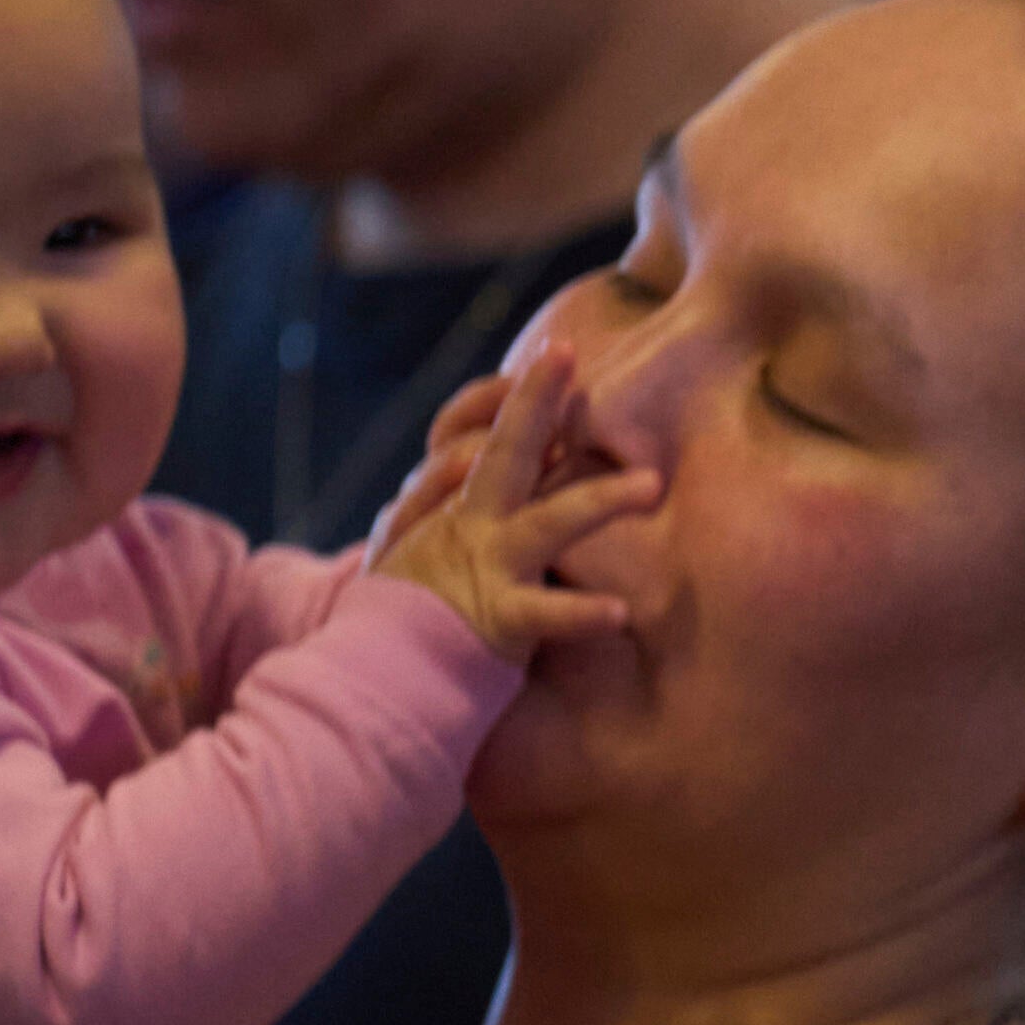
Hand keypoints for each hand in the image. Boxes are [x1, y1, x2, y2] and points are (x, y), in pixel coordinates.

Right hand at [360, 344, 645, 662]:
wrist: (372, 669)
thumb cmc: (416, 601)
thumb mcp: (422, 535)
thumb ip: (454, 490)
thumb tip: (502, 448)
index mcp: (458, 500)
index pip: (469, 427)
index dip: (509, 396)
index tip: (554, 357)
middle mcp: (471, 522)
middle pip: (502, 451)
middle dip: (532, 402)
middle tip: (565, 354)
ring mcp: (487, 566)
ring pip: (545, 522)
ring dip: (599, 501)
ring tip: (652, 484)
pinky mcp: (499, 619)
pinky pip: (545, 614)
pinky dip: (581, 613)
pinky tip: (619, 611)